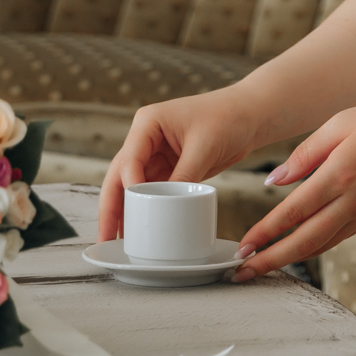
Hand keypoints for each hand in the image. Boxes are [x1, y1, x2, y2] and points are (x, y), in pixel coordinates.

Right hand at [97, 88, 265, 243]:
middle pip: (120, 176)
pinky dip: (145, 209)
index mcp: (148, 123)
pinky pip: (151, 192)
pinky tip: (141, 228)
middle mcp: (145, 138)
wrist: (250, 115)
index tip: (135, 206)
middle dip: (112, 206)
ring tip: (117, 241)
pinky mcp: (168, 168)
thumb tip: (166, 207)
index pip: (129, 159)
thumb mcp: (204, 147)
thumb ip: (183, 176)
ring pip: (132, 187)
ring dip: (124, 212)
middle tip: (105, 237)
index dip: (129, 185)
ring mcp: (155, 154)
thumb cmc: (228, 117)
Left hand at [232, 97, 355, 281]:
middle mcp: (352, 201)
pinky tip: (299, 249)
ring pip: (322, 245)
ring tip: (263, 267)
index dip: (265, 231)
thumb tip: (275, 181)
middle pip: (305, 241)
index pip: (294, 211)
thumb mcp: (343, 122)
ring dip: (289, 259)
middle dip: (270, 260)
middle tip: (242, 273)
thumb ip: (306, 152)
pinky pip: (339, 238)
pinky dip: (315, 248)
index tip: (243, 246)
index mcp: (340, 173)